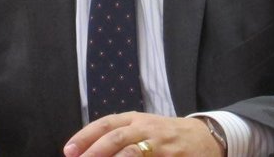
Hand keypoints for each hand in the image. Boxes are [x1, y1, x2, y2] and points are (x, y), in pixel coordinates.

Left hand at [63, 113, 219, 156]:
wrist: (204, 137)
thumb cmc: (165, 135)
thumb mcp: (142, 127)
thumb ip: (119, 135)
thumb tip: (86, 148)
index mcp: (134, 119)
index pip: (105, 124)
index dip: (85, 136)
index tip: (69, 151)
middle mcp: (145, 128)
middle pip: (116, 137)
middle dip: (94, 151)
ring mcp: (160, 143)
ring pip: (131, 152)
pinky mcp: (172, 156)